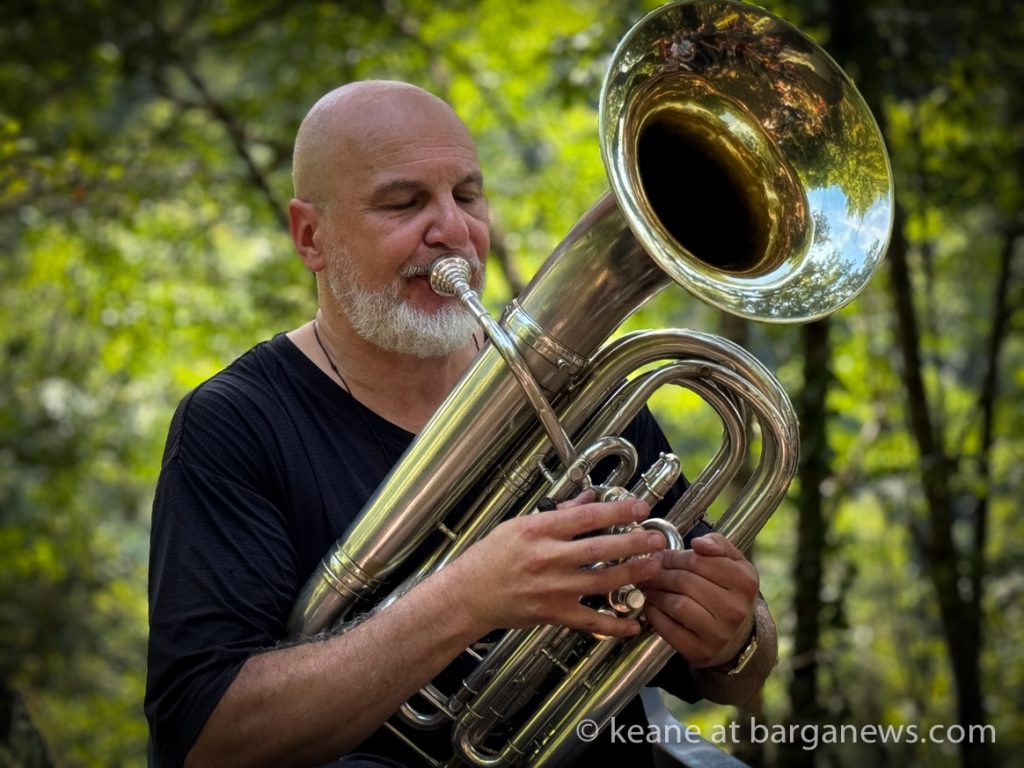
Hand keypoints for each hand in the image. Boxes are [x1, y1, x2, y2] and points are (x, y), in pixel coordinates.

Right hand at [447, 491, 666, 638]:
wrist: (469, 595)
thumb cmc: (490, 558)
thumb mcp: (519, 525)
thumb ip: (558, 512)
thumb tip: (588, 497)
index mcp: (539, 531)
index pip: (586, 517)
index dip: (617, 511)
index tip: (640, 508)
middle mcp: (548, 559)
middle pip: (600, 549)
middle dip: (634, 542)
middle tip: (657, 538)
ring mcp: (552, 588)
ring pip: (602, 581)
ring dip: (632, 574)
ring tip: (654, 566)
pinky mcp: (553, 613)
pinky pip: (590, 620)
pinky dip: (614, 625)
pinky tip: (634, 624)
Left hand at [640, 532, 758, 667]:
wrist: (734, 637)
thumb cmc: (728, 593)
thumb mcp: (734, 564)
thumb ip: (718, 544)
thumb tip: (698, 543)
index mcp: (745, 581)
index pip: (700, 560)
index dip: (675, 556)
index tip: (662, 555)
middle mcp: (735, 608)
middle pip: (686, 581)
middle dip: (662, 572)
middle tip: (649, 570)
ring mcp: (719, 632)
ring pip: (677, 604)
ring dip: (656, 592)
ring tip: (650, 586)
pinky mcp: (701, 650)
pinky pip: (669, 629)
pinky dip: (655, 614)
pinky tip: (652, 606)